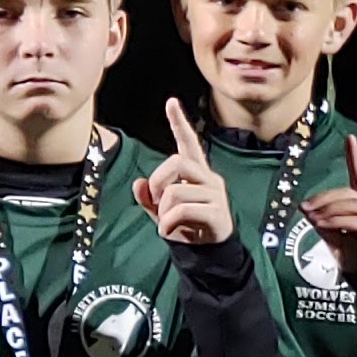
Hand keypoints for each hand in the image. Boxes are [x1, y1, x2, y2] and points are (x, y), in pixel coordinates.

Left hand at [134, 98, 235, 248]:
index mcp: (195, 173)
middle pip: (176, 162)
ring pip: (176, 190)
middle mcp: (208, 178)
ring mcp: (215, 195)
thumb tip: (139, 184)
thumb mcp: (162, 211)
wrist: (209, 253)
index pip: (188, 142)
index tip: (171, 102)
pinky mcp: (218, 213)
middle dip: (158, 181)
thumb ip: (149, 198)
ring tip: (167, 222)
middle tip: (157, 202)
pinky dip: (168, 223)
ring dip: (163, 210)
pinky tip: (168, 232)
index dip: (179, 123)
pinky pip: (183, 210)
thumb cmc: (186, 226)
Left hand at [297, 134, 356, 278]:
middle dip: (325, 197)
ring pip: (355, 205)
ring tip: (311, 217)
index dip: (356, 157)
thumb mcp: (338, 241)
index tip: (350, 138)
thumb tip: (311, 213)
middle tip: (304, 207)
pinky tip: (323, 226)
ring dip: (329, 209)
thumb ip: (327, 225)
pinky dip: (338, 222)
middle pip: (351, 192)